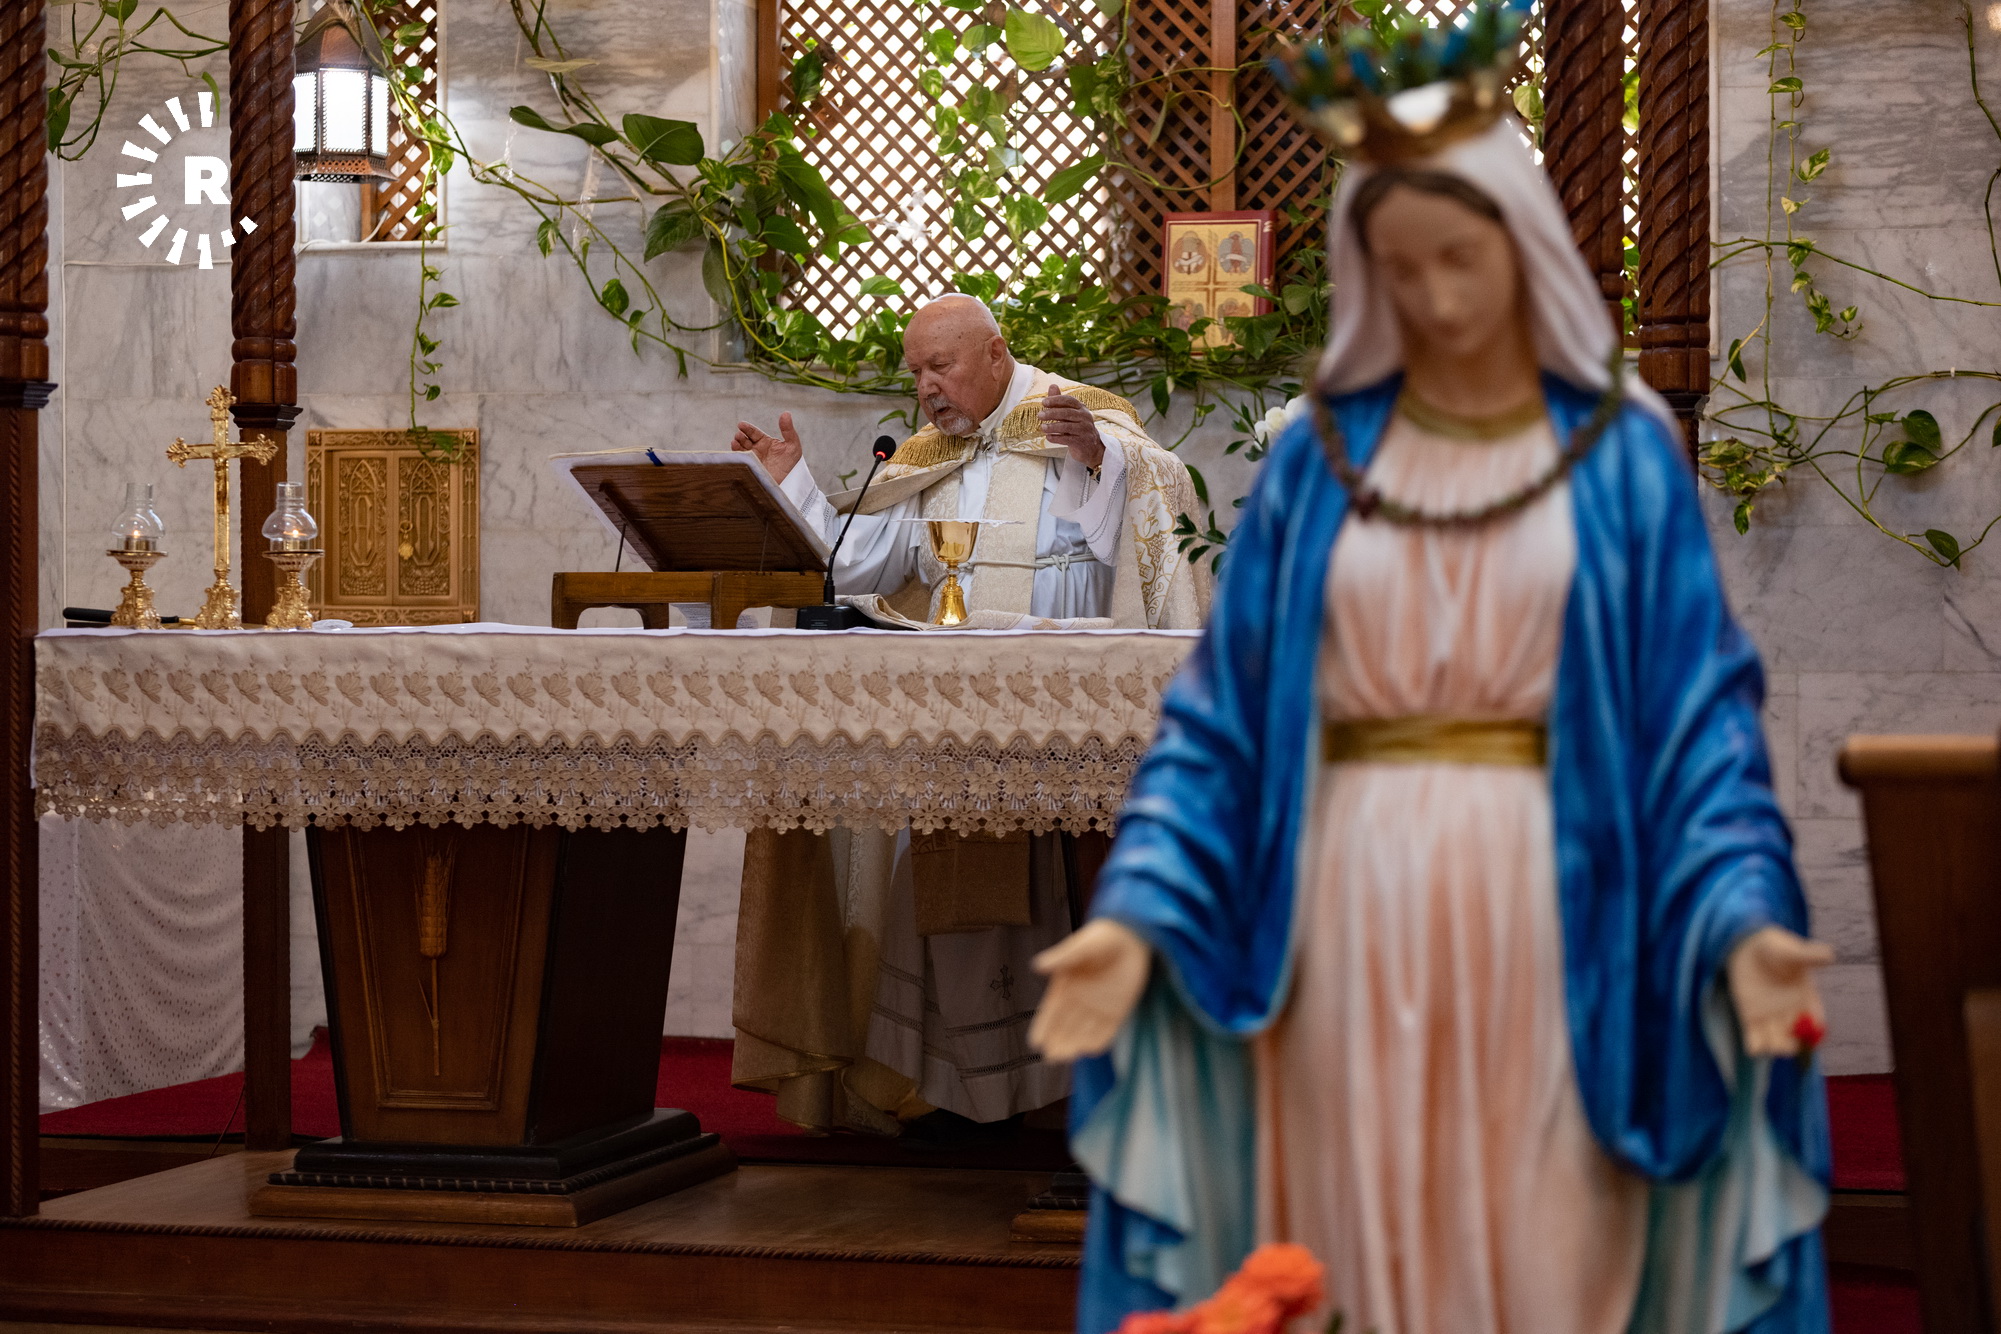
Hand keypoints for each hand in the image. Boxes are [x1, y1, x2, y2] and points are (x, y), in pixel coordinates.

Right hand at [731, 412, 802, 483]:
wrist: (788, 484)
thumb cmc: (792, 464)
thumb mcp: (792, 446)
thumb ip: (788, 430)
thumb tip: (786, 413)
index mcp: (766, 442)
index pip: (754, 432)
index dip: (747, 428)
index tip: (741, 425)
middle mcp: (756, 450)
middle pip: (744, 439)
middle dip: (740, 436)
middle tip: (739, 434)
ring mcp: (752, 460)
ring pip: (740, 449)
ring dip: (737, 444)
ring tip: (736, 441)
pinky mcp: (749, 469)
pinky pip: (740, 461)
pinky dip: (736, 455)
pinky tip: (735, 450)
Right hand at [1029, 919, 1149, 1060]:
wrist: (1132, 936)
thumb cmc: (1103, 937)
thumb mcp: (1081, 945)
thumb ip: (1062, 957)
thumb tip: (1037, 965)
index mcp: (1065, 986)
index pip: (1050, 1011)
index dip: (1043, 1026)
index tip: (1035, 1042)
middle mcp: (1079, 1000)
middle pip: (1065, 1026)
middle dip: (1057, 1041)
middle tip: (1050, 1056)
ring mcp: (1098, 1007)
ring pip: (1083, 1032)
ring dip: (1075, 1044)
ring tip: (1066, 1056)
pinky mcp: (1117, 1010)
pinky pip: (1107, 1031)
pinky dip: (1100, 1040)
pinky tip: (1092, 1050)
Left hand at [1039, 386, 1104, 469]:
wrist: (1090, 447)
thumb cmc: (1076, 426)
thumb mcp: (1070, 413)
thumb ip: (1060, 401)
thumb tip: (1052, 385)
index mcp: (1081, 408)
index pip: (1069, 400)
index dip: (1056, 400)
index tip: (1043, 402)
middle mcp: (1085, 417)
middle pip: (1067, 413)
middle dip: (1052, 413)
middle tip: (1039, 415)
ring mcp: (1084, 430)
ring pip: (1067, 427)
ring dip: (1053, 427)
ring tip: (1042, 427)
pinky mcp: (1082, 442)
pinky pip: (1067, 439)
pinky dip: (1056, 438)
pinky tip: (1048, 437)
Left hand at [1728, 925, 1834, 1056]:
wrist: (1747, 947)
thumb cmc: (1775, 949)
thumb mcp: (1792, 952)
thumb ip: (1809, 956)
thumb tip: (1830, 955)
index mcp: (1807, 1000)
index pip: (1817, 1025)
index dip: (1816, 1034)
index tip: (1812, 1035)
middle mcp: (1792, 1013)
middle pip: (1798, 1040)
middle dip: (1794, 1045)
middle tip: (1789, 1042)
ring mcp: (1770, 1017)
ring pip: (1778, 1043)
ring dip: (1775, 1048)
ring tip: (1769, 1043)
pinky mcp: (1750, 1017)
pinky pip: (1755, 1039)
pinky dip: (1755, 1047)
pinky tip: (1753, 1047)